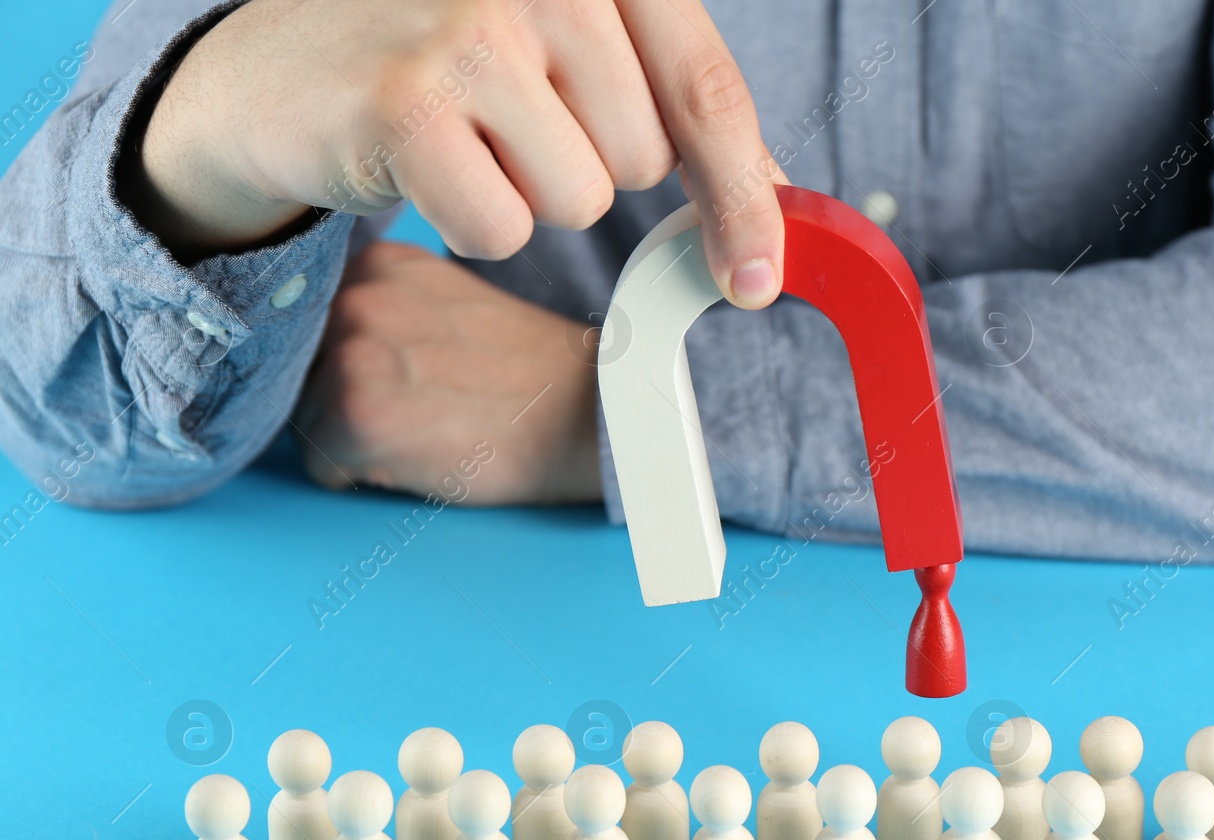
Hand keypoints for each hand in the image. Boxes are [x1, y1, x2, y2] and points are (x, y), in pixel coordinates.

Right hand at [128, 0, 783, 307]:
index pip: (705, 89)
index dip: (744, 195)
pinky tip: (420, 164)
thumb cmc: (443, 65)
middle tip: (506, 121)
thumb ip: (669, 104)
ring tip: (461, 135)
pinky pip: (502, 229)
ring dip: (525, 194)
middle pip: (641, 157)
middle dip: (586, 166)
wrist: (278, 72)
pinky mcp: (407, 102)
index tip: (760, 276)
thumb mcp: (569, 53)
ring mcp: (470, 29)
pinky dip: (468, 223)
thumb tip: (776, 195)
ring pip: (579, 198)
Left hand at [295, 240, 601, 504]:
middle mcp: (356, 294)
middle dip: (352, 405)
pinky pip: (324, 469)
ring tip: (431, 430)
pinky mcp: (358, 413)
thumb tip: (318, 350)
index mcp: (378, 264)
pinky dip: (366, 478)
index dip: (360, 369)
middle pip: (305, 377)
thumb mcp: (448, 306)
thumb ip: (385, 312)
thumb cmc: (529, 377)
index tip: (415, 379)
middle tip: (430, 409)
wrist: (589, 413)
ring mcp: (353, 351)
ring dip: (358, 443)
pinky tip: (427, 455)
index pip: (316, 333)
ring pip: (309, 423)